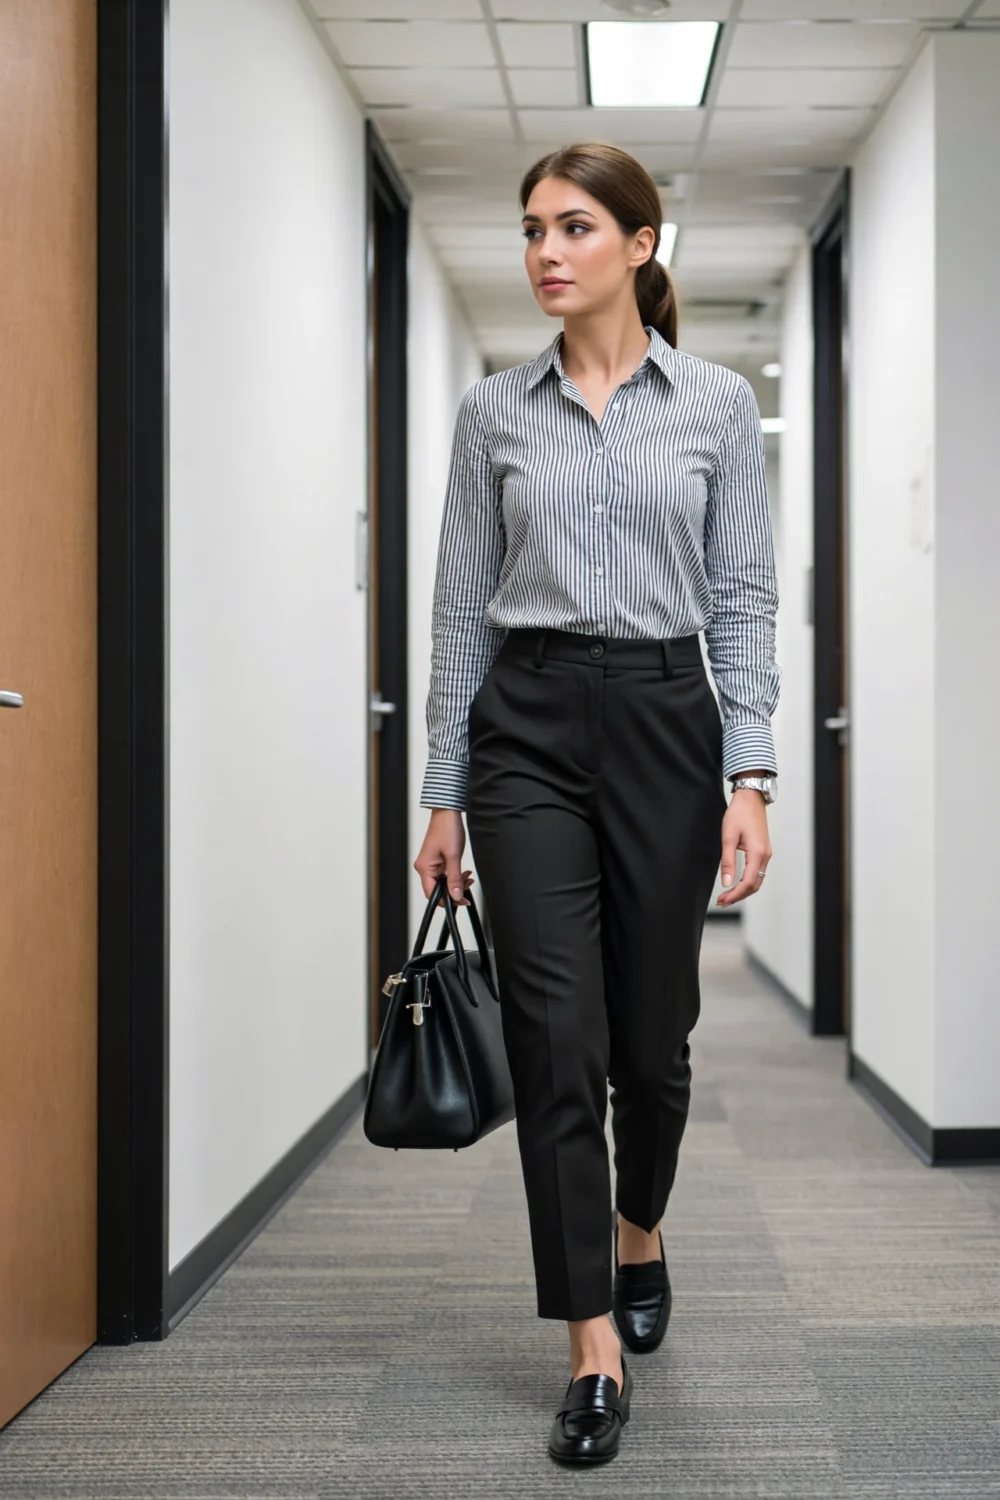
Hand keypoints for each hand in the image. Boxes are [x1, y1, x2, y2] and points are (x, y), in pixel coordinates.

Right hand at [414, 808, 475, 907]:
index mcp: (424, 868)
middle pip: (437, 889)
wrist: (447, 812)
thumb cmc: (447, 829)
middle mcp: (423, 867)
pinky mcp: (435, 860)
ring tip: (468, 877)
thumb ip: (455, 878)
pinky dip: (454, 874)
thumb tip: (456, 896)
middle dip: (454, 889)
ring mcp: (429, 863)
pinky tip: (463, 872)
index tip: (461, 900)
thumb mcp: (454, 856)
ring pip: (442, 881)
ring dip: (456, 881)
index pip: (432, 894)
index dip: (447, 900)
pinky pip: (443, 873)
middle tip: (468, 886)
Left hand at [716, 790, 771, 906]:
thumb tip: (727, 882)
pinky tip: (736, 884)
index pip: (748, 883)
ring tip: (727, 896)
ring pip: (757, 880)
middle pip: (754, 886)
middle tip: (722, 901)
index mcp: (757, 853)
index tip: (722, 900)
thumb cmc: (739, 814)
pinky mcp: (763, 851)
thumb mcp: (728, 837)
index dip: (735, 895)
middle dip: (738, 896)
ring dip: (743, 890)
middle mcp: (765, 856)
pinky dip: (747, 882)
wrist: (751, 799)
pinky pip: (757, 872)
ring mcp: (766, 854)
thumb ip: (728, 861)